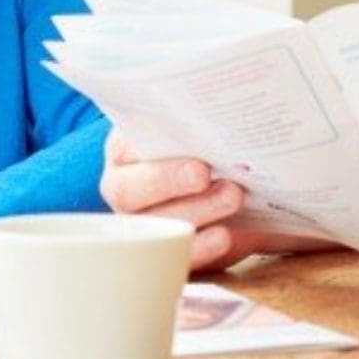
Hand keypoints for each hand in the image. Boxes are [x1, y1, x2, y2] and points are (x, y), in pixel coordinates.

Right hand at [99, 129, 260, 270]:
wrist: (235, 183)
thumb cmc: (208, 145)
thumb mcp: (201, 128)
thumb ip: (202, 120)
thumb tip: (227, 101)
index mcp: (124, 150)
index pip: (123, 148)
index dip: (151, 148)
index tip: (188, 154)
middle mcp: (124, 188)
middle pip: (130, 190)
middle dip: (169, 181)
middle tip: (205, 173)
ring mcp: (140, 224)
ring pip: (153, 225)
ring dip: (196, 212)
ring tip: (233, 197)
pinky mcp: (162, 253)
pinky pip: (173, 258)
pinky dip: (200, 248)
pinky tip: (225, 236)